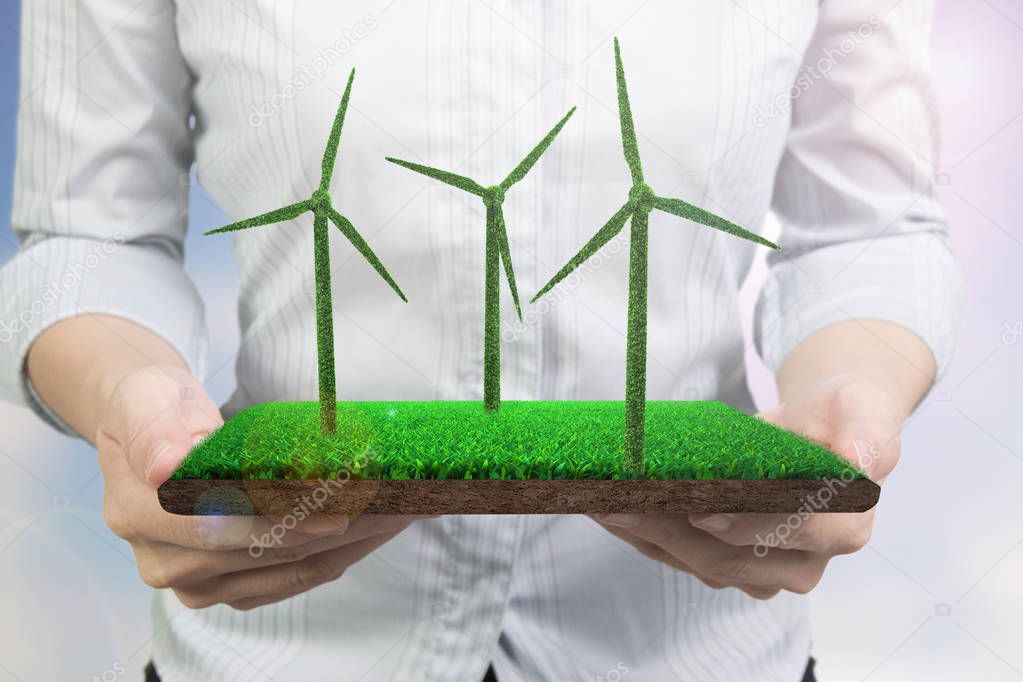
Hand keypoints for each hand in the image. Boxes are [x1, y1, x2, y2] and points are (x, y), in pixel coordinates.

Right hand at [97, 365, 423, 609]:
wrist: (150, 427)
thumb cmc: (155, 407)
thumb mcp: (148, 398)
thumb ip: (156, 429)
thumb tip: (168, 468)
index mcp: (139, 515)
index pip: (224, 524)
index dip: (287, 512)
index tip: (345, 495)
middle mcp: (165, 563)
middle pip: (268, 548)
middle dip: (339, 522)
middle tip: (398, 496)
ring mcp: (199, 583)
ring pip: (293, 565)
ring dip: (353, 539)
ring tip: (404, 507)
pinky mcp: (232, 588)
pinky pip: (297, 575)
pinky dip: (343, 551)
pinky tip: (379, 526)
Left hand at [593, 373, 900, 598]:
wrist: (825, 425)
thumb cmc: (844, 417)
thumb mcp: (866, 414)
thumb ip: (868, 438)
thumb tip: (858, 461)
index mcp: (842, 529)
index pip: (791, 536)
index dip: (747, 526)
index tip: (701, 508)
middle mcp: (802, 561)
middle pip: (728, 559)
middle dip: (669, 531)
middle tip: (619, 501)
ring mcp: (761, 567)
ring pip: (695, 562)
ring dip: (645, 535)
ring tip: (601, 500)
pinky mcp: (727, 560)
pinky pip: (680, 555)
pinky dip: (644, 533)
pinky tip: (612, 507)